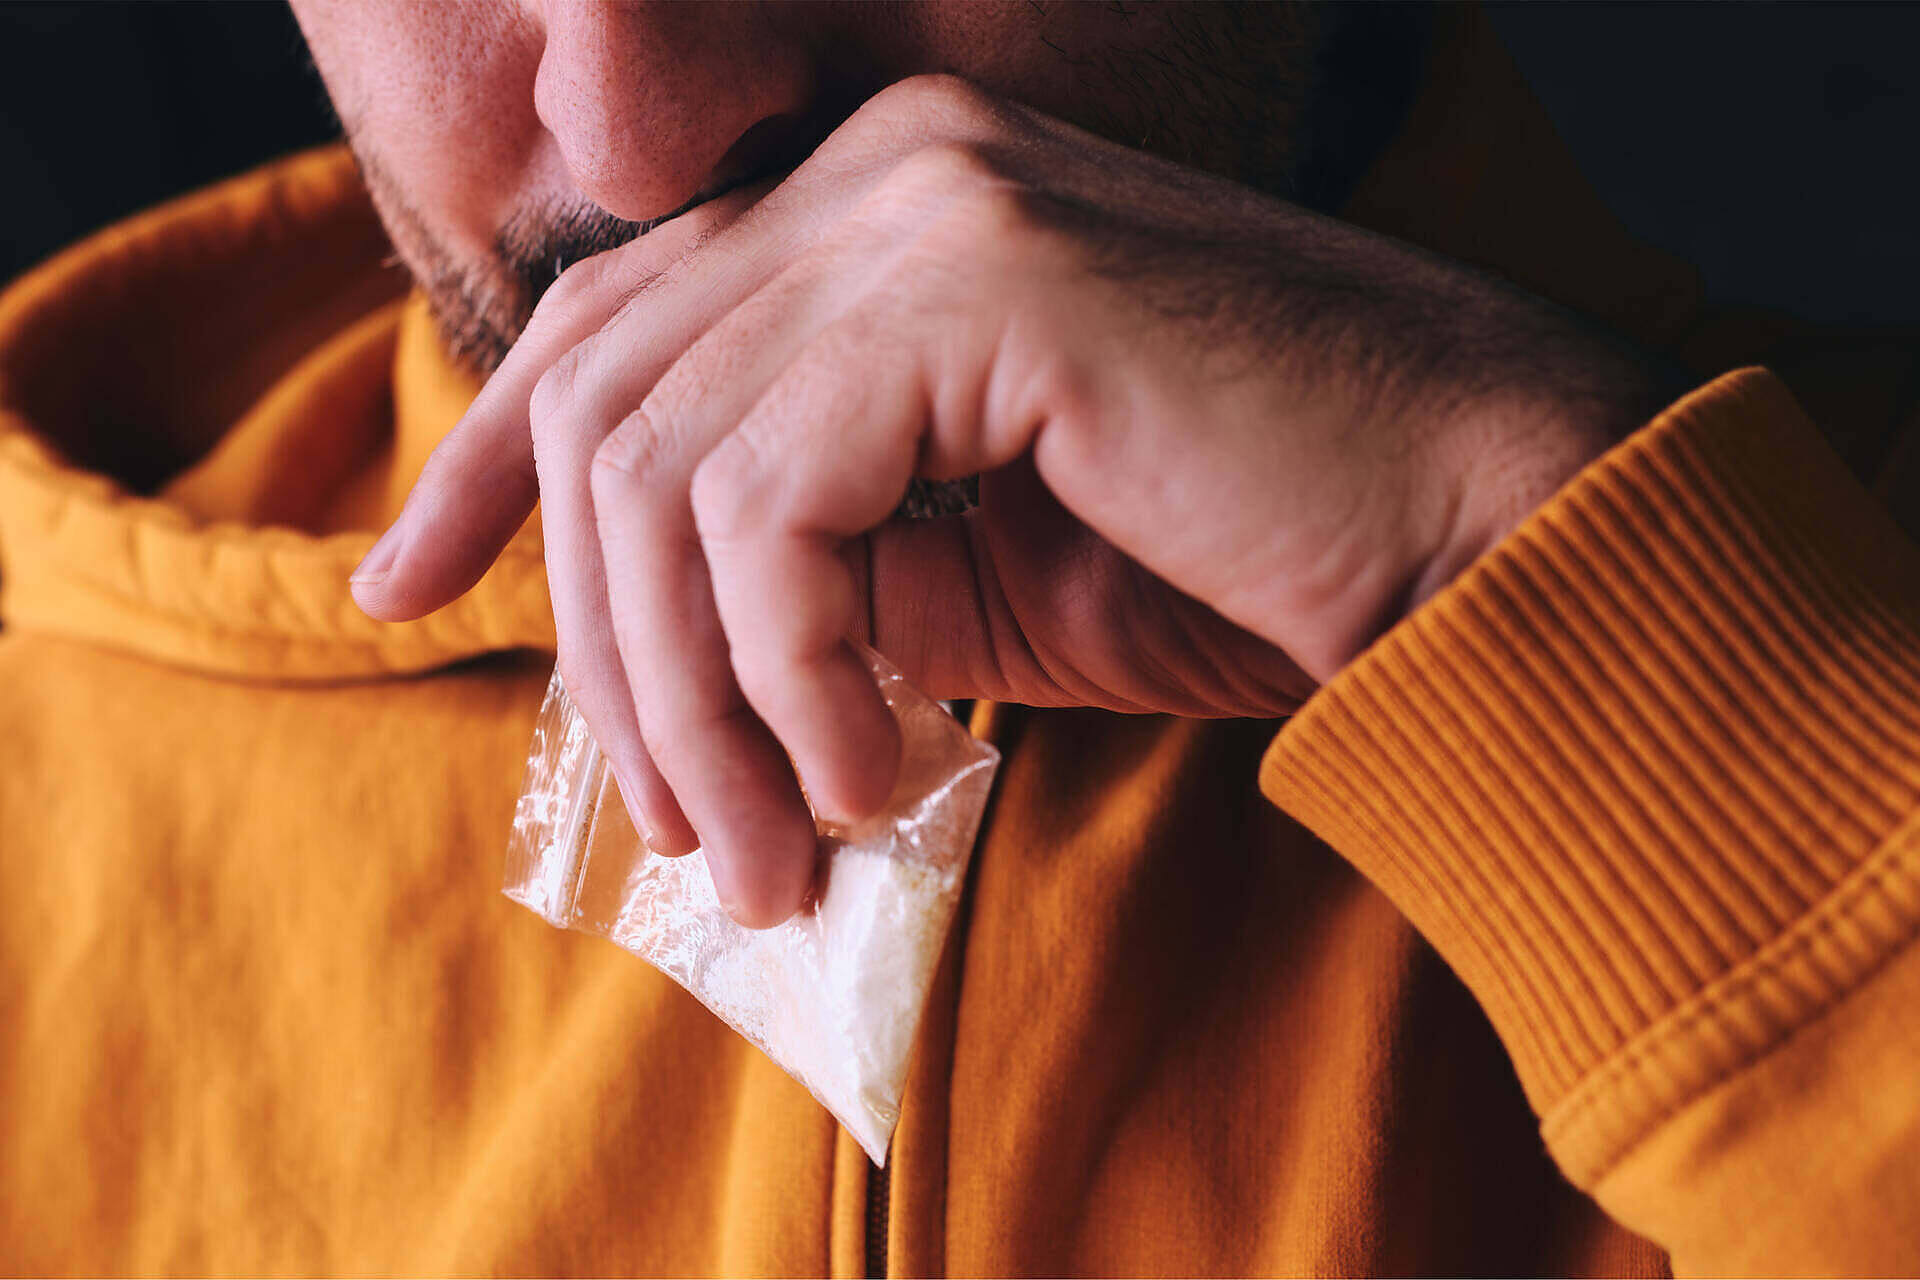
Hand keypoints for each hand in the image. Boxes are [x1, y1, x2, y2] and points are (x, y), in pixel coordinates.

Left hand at [351, 75, 1670, 926]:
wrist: (1481, 530)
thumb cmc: (1235, 564)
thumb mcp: (967, 576)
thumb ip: (807, 563)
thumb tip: (645, 657)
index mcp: (875, 210)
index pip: (609, 320)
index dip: (484, 460)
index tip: (405, 591)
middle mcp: (884, 168)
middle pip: (610, 407)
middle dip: (607, 655)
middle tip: (683, 838)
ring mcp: (931, 203)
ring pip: (668, 472)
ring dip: (700, 707)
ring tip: (785, 853)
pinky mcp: (982, 281)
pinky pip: (774, 507)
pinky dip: (796, 678)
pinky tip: (886, 772)